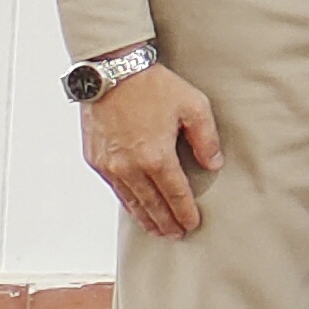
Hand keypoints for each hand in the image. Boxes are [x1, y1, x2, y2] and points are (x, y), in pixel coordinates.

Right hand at [82, 65, 222, 241]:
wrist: (112, 73)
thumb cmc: (155, 87)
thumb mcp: (193, 106)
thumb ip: (206, 138)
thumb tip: (213, 164)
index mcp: (156, 157)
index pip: (175, 194)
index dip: (184, 212)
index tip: (192, 224)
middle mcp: (130, 168)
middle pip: (151, 204)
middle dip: (165, 222)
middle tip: (176, 234)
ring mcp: (109, 166)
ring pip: (130, 201)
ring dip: (144, 217)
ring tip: (157, 229)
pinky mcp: (95, 160)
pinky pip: (114, 189)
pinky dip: (126, 201)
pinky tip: (134, 206)